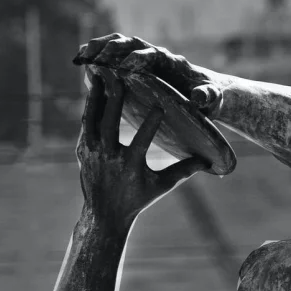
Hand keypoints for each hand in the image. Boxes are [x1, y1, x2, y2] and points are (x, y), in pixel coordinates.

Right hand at [72, 33, 224, 114]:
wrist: (206, 92)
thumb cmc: (210, 97)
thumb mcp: (212, 99)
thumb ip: (207, 97)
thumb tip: (199, 98)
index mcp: (173, 62)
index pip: (154, 54)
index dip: (139, 59)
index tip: (124, 68)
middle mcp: (156, 54)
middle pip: (132, 43)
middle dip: (114, 49)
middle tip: (95, 59)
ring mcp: (143, 56)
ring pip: (118, 44)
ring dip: (99, 47)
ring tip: (81, 57)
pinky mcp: (133, 63)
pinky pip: (111, 54)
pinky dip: (96, 53)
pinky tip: (80, 61)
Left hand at [76, 70, 210, 224]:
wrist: (104, 214)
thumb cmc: (138, 199)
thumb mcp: (163, 186)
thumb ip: (184, 170)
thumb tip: (207, 161)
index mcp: (130, 166)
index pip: (141, 140)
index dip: (151, 122)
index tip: (160, 104)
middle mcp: (108, 157)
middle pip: (109, 122)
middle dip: (114, 98)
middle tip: (119, 76)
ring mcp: (92, 152)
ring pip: (92, 119)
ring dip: (95, 96)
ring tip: (98, 75)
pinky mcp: (82, 150)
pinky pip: (86, 124)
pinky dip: (90, 107)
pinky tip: (94, 92)